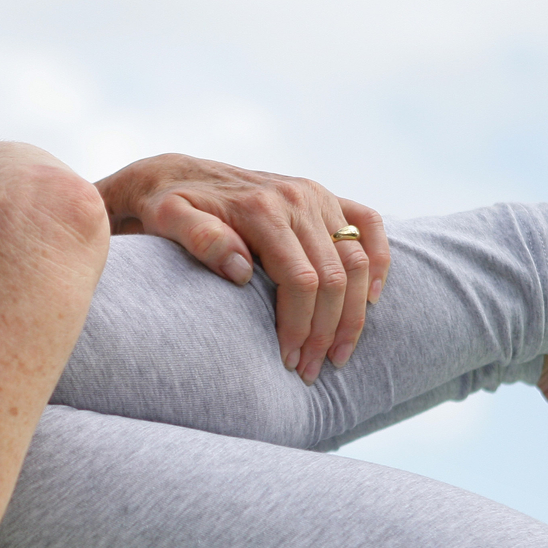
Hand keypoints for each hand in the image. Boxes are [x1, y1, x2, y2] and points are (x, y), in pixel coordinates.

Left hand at [95, 154, 389, 383]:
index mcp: (264, 208)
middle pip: (334, 278)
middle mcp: (298, 198)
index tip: (287, 361)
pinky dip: (379, 262)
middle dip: (327, 332)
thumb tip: (241, 271)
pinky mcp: (327, 197)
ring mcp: (317, 195)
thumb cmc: (168, 207)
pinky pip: (370, 225)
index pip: (301, 280)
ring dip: (353, 314)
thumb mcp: (169, 220)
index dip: (300, 326)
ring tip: (337, 354)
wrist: (175, 176)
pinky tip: (372, 299)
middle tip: (309, 371)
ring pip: (357, 261)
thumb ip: (201, 240)